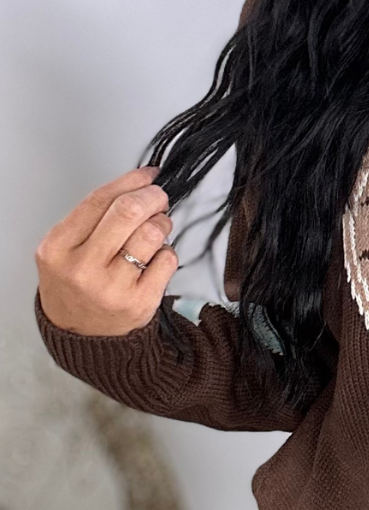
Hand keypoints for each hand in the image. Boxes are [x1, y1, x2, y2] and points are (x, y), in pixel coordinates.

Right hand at [36, 166, 177, 335]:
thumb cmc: (75, 283)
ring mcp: (111, 288)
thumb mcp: (66, 248)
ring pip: (152, 234)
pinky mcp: (139, 303)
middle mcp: (82, 268)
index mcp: (58, 248)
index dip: (130, 181)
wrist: (80, 334)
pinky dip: (167, 252)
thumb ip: (94, 217)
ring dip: (162, 224)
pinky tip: (154, 259)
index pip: (99, 200)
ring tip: (157, 229)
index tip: (147, 175)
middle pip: (128, 211)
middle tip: (159, 198)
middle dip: (152, 196)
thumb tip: (139, 182)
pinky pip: (168, 259)